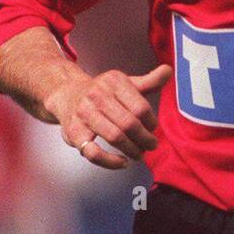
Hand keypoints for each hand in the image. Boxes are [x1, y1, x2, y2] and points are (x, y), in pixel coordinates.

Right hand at [47, 64, 171, 169]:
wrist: (65, 94)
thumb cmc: (100, 92)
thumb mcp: (124, 82)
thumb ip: (148, 81)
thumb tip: (168, 71)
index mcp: (113, 82)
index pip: (140, 107)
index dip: (151, 122)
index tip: (153, 129)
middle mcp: (97, 95)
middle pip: (129, 123)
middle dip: (145, 139)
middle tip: (151, 145)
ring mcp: (84, 114)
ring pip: (115, 137)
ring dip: (132, 150)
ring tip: (139, 154)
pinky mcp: (74, 133)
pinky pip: (93, 152)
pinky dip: (110, 161)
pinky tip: (122, 162)